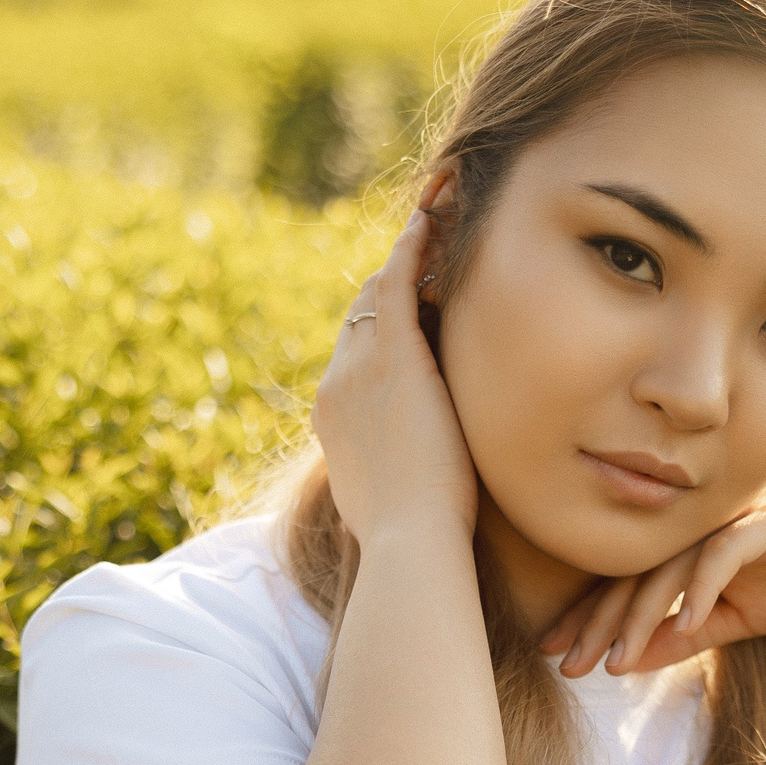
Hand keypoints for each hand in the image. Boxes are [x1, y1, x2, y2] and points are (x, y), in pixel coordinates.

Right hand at [312, 208, 477, 544]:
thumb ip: (394, 475)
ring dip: (402, 258)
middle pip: (360, 317)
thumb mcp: (390, 500)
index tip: (407, 309)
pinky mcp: (393, 357)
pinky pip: (397, 282)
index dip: (379, 327)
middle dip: (387, 285)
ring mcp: (359, 369)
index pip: (353, 355)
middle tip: (422, 252)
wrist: (409, 542)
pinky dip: (411, 249)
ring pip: (376, 294)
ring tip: (432, 225)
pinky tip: (430, 222)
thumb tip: (410, 484)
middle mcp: (336, 385)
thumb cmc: (414, 536)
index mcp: (333, 419)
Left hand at [540, 478, 765, 675]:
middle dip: (599, 623)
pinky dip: (704, 588)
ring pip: (671, 567)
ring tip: (617, 658)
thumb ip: (687, 635)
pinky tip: (687, 624)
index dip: (591, 621)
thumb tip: (629, 663)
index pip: (629, 586)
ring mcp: (732, 521)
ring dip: (642, 614)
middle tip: (566, 666)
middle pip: (636, 576)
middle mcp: (699, 530)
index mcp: (688, 550)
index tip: (557, 658)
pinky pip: (725, 554)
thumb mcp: (741, 619)